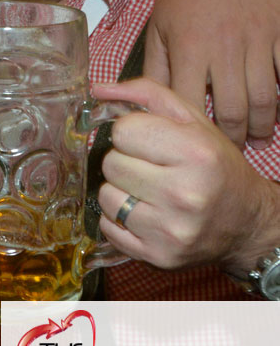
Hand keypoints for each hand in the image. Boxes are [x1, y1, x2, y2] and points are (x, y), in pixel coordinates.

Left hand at [94, 78, 279, 275]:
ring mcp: (171, 230)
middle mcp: (185, 193)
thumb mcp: (193, 121)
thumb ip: (146, 95)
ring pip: (105, 196)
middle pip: (110, 164)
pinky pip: (108, 228)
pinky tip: (145, 215)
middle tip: (150, 169)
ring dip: (119, 191)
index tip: (149, 143)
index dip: (131, 133)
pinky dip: (118, 220)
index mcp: (196, 153)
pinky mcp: (158, 257)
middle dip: (125, 162)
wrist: (247, 223)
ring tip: (147, 192)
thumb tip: (98, 89)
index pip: (122, 131)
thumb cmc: (215, 166)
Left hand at [143, 0, 279, 148]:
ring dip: (264, 124)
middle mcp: (224, 47)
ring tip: (259, 136)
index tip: (195, 146)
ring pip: (266, 98)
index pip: (189, 104)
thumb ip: (155, 68)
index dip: (193, 131)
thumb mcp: (158, 27)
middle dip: (234, 137)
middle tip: (233, 150)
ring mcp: (258, 39)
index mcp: (188, 48)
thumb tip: (137, 102)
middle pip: (234, 109)